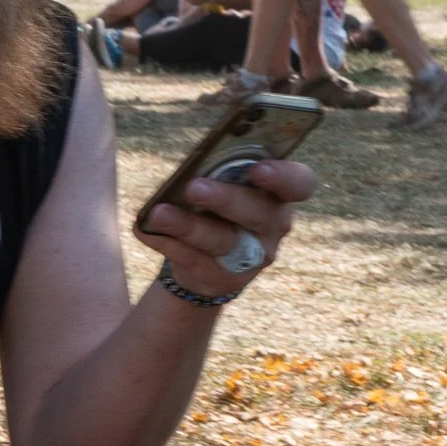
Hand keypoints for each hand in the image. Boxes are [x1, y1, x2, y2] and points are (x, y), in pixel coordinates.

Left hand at [138, 157, 317, 301]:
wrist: (207, 257)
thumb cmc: (217, 204)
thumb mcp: (223, 183)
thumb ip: (217, 172)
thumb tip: (191, 167)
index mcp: (280, 193)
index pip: (300, 183)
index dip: (283, 177)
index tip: (258, 169)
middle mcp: (274, 226)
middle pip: (258, 212)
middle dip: (225, 199)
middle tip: (194, 187)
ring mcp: (253, 257)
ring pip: (223, 241)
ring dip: (188, 225)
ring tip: (158, 213)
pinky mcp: (225, 279)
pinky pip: (195, 260)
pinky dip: (167, 243)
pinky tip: (146, 230)